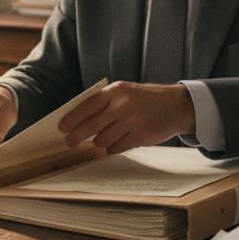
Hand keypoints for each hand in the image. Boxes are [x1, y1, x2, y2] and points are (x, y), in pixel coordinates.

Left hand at [58, 81, 195, 153]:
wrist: (177, 105)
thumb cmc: (145, 99)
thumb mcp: (125, 92)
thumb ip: (104, 102)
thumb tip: (77, 119)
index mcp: (115, 91)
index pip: (87, 106)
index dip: (72, 119)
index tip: (62, 128)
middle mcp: (122, 106)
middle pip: (91, 126)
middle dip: (76, 136)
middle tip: (70, 142)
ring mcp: (132, 122)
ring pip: (102, 140)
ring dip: (99, 142)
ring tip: (103, 137)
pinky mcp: (140, 137)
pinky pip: (116, 148)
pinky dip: (112, 148)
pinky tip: (115, 143)